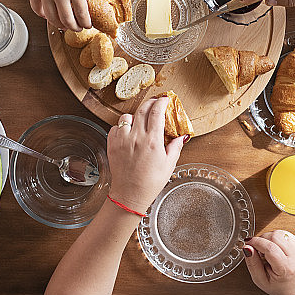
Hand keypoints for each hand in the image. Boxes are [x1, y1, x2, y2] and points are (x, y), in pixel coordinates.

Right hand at [25, 0, 103, 30]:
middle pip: (68, 21)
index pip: (82, 15)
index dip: (86, 23)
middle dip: (75, 27)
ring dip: (60, 25)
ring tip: (65, 24)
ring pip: (52, 19)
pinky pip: (38, 10)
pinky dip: (44, 16)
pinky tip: (50, 15)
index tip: (88, 24)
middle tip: (78, 27)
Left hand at [107, 98, 186, 213]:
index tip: (165, 99)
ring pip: (126, 117)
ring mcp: (122, 140)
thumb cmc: (150, 182)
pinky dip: (121, 127)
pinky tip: (128, 133)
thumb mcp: (169, 165)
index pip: (157, 112)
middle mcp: (136, 137)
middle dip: (150, 103)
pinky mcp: (112, 145)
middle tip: (155, 103)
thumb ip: (176, 147)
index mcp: (152, 141)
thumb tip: (182, 136)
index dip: (161, 102)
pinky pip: (115, 128)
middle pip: (142, 109)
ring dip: (134, 116)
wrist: (130, 195)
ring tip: (139, 121)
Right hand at [244, 231, 294, 294]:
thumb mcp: (259, 279)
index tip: (248, 243)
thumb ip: (252, 263)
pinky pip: (282, 233)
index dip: (256, 242)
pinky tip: (274, 248)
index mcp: (286, 268)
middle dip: (261, 240)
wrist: (290, 286)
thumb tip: (247, 247)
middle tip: (259, 252)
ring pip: (278, 233)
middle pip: (274, 236)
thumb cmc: (275, 284)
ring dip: (268, 238)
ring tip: (267, 251)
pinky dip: (274, 237)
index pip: (270, 248)